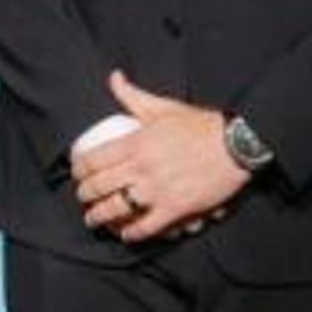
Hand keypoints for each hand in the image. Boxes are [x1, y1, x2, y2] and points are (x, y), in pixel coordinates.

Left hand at [67, 72, 250, 242]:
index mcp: (135, 142)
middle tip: (82, 198)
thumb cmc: (200, 125)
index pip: (93, 160)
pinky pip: (146, 227)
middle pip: (99, 187)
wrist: (235, 145)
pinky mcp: (175, 209)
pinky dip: (132, 234)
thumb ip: (133, 95)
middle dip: (84, 196)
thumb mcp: (163, 107)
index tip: (76, 174)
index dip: (78, 170)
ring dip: (99, 217)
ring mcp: (157, 190)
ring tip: (94, 220)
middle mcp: (142, 168)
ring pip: (116, 209)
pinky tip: (125, 234)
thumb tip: (114, 76)